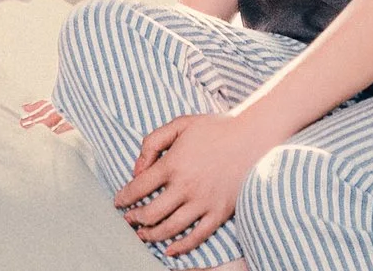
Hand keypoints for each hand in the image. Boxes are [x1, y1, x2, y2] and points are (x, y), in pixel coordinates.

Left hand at [112, 112, 282, 256]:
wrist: (253, 138)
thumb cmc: (216, 128)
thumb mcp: (180, 124)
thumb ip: (152, 142)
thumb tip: (137, 169)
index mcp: (173, 164)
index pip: (138, 188)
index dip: (124, 197)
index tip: (118, 202)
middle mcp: (185, 187)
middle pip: (150, 213)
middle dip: (135, 219)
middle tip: (129, 220)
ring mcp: (203, 202)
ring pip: (170, 228)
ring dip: (151, 235)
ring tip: (143, 234)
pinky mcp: (219, 213)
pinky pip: (197, 236)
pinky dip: (182, 247)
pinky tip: (170, 249)